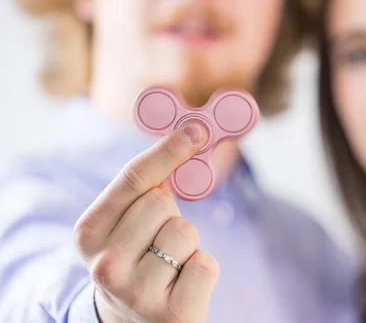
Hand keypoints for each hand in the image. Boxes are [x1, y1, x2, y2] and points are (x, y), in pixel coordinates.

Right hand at [73, 123, 218, 322]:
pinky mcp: (171, 314)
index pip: (132, 179)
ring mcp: (136, 292)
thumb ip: (146, 187)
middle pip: (162, 202)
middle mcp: (105, 265)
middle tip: (158, 240)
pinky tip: (182, 284)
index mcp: (88, 233)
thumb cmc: (136, 259)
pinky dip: (202, 269)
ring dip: (187, 244)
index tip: (196, 131)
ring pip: (185, 232)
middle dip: (170, 214)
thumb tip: (193, 134)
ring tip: (169, 265)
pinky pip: (206, 264)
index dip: (167, 151)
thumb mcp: (125, 225)